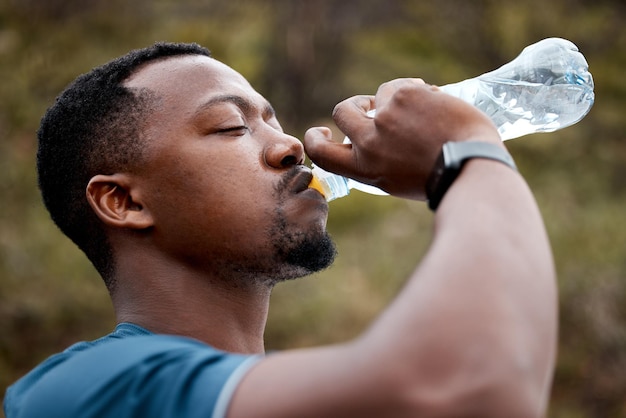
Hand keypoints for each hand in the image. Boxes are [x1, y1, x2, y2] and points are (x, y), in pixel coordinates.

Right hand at [304, 78, 501, 199]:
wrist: (470, 165)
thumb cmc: (440, 178)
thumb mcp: (396, 180)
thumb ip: (376, 160)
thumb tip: (370, 138)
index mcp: (363, 168)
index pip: (321, 153)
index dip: (315, 138)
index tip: (324, 131)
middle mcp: (367, 141)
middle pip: (342, 111)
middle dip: (355, 105)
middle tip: (371, 105)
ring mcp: (384, 115)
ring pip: (380, 94)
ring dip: (397, 99)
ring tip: (425, 115)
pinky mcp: (404, 94)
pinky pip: (403, 84)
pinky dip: (418, 92)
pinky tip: (437, 106)